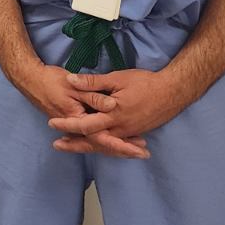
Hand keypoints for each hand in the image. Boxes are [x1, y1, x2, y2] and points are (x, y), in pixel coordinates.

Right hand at [12, 61, 149, 159]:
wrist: (30, 80)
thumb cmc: (51, 80)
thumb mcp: (73, 85)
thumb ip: (93, 94)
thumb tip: (112, 105)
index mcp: (78, 119)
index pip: (104, 137)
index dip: (122, 144)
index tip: (139, 149)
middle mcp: (78, 127)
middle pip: (103, 144)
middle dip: (124, 149)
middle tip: (144, 154)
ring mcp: (75, 126)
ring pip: (98, 142)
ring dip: (117, 146)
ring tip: (136, 149)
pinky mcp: (74, 122)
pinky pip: (92, 136)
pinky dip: (106, 140)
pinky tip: (116, 139)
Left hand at [48, 68, 191, 151]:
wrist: (173, 92)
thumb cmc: (145, 83)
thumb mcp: (117, 78)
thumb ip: (93, 82)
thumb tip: (71, 80)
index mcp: (113, 116)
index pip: (85, 124)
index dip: (67, 125)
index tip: (52, 124)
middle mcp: (120, 129)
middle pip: (92, 141)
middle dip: (74, 144)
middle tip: (56, 145)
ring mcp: (128, 133)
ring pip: (104, 145)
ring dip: (87, 146)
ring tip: (71, 146)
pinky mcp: (135, 132)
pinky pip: (116, 144)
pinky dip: (104, 146)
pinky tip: (97, 144)